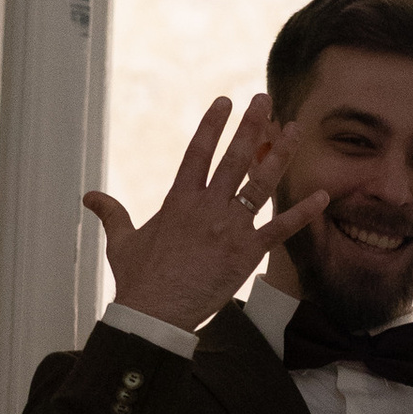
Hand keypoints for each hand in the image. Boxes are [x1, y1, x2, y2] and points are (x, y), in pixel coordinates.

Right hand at [84, 93, 328, 331]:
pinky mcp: (247, 253)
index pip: (198, 151)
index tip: (225, 102)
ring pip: (260, 183)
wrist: (155, 313)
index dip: (212, 125)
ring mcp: (229, 228)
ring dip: (280, 154)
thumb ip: (112, 214)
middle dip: (252, 126)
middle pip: (234, 157)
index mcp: (179, 200)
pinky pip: (280, 229)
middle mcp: (207, 207)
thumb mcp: (121, 242)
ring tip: (295, 129)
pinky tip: (322, 195)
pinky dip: (303, 213)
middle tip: (265, 100)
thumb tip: (90, 197)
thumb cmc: (138, 280)